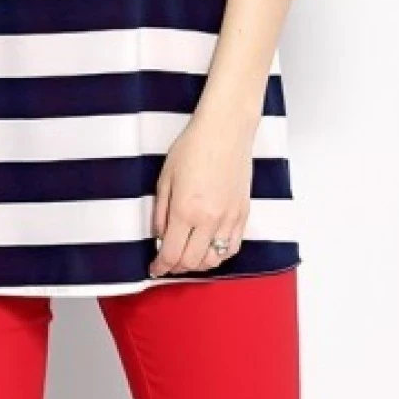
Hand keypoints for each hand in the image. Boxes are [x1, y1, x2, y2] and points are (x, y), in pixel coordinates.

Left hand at [149, 109, 254, 276]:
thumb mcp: (165, 179)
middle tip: (168, 263)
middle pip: (191, 262)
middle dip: (176, 268)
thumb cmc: (193, 147)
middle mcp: (209, 219)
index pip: (171, 254)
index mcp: (185, 210)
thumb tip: (160, 237)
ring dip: (198, 264)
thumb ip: (160, 213)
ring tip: (188, 256)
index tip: (154, 268)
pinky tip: (209, 249)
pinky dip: (219, 255)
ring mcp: (229, 218)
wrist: (225, 130)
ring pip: (214, 260)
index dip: (160, 266)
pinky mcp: (243, 214)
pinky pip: (232, 247)